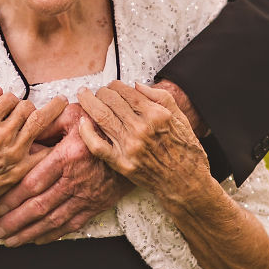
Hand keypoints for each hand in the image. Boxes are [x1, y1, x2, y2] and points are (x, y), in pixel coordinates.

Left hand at [0, 104, 129, 245]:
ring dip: (30, 233)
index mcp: (68, 156)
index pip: (33, 183)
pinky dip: (53, 235)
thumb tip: (21, 136)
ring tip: (11, 241)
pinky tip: (37, 239)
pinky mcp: (97, 204)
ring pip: (54, 220)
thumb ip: (44, 125)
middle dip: (15, 222)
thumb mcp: (72, 114)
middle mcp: (76, 179)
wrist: (136, 140)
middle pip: (40, 207)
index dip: (13, 198)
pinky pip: (72, 225)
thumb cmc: (101, 124)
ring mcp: (87, 195)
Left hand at [77, 81, 210, 210]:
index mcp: (157, 115)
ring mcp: (130, 146)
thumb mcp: (180, 118)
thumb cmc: (186, 151)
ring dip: (89, 103)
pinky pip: (98, 146)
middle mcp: (142, 129)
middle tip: (97, 91)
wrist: (186, 182)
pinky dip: (87, 133)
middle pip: (111, 101)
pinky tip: (82, 122)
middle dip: (101, 92)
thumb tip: (137, 85)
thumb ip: (160, 97)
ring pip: (102, 118)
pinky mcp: (122, 163)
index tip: (112, 85)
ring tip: (83, 96)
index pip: (127, 92)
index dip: (115, 85)